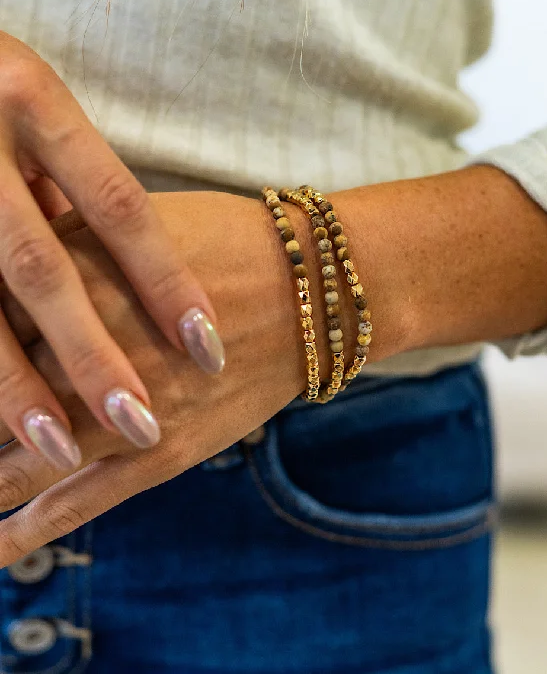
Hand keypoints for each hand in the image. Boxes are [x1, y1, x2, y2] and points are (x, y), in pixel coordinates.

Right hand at [0, 33, 222, 467]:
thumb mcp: (35, 105)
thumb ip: (71, 179)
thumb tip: (117, 258)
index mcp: (34, 102)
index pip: (120, 208)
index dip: (167, 283)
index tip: (209, 348)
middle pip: (44, 272)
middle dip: (92, 357)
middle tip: (143, 425)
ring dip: (16, 388)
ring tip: (61, 450)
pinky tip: (0, 421)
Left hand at [0, 191, 319, 565]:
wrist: (311, 288)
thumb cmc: (225, 243)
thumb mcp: (130, 222)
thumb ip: (58, 237)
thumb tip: (4, 241)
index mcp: (71, 281)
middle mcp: (85, 351)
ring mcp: (121, 409)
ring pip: (19, 460)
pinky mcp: (161, 451)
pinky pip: (80, 501)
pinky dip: (29, 530)